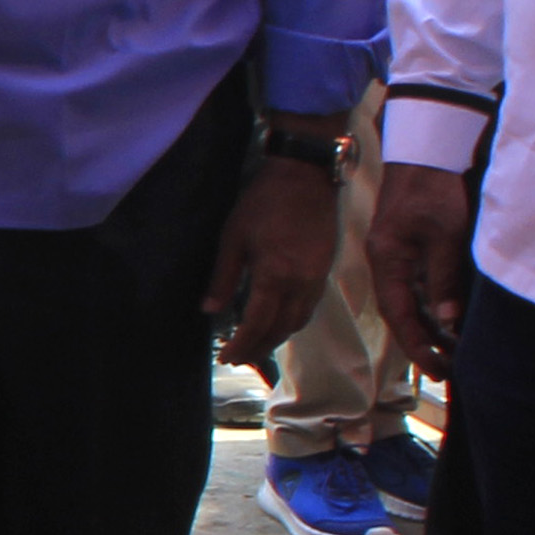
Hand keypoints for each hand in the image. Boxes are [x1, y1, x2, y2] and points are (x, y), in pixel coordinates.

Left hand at [204, 159, 339, 368]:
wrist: (305, 176)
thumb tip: (210, 310)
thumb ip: (223, 277)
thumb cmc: (264, 201)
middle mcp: (300, 284)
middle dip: (259, 348)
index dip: (241, 345)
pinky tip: (278, 321)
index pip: (257, 324)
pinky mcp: (325, 271)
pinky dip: (292, 322)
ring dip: (277, 338)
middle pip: (280, 329)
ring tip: (256, 346)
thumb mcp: (233, 236)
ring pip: (298, 322)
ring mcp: (317, 279)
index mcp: (275, 275)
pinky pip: (309, 308)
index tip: (226, 358)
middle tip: (239, 358)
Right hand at [371, 162, 478, 372]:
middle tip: (448, 369)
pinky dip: (431, 306)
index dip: (416, 345)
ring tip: (453, 351)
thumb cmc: (434, 188)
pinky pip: (416, 286)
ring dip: (429, 327)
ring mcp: (395, 255)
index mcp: (387, 261)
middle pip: (401, 313)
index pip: (398, 315)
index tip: (436, 368)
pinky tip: (449, 319)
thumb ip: (444, 279)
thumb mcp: (445, 235)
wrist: (426, 149)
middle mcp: (385, 262)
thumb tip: (448, 323)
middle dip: (423, 343)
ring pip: (409, 301)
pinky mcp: (407, 247)